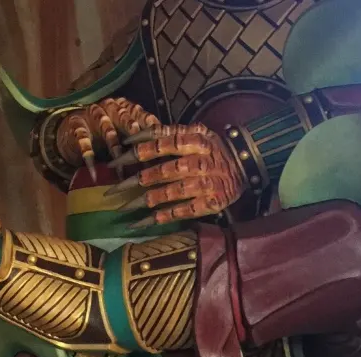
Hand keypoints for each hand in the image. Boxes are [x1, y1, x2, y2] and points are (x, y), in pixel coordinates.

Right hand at [55, 98, 160, 180]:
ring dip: (117, 153)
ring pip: (108, 133)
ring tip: (122, 173)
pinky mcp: (77, 126)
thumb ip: (142, 137)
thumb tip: (168, 154)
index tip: (165, 150)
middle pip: (128, 122)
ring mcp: (94, 115)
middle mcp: (111, 107)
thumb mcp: (123, 129)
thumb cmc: (106, 130)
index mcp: (126, 106)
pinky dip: (89, 159)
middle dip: (139, 141)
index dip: (155, 133)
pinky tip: (94, 175)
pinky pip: (84, 143)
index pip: (144, 116)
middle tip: (148, 160)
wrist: (70, 125)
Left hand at [104, 124, 246, 226]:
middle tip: (114, 191)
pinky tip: (147, 220)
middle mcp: (201, 162)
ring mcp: (208, 183)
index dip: (139, 152)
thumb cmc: (212, 148)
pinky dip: (166, 216)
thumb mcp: (195, 132)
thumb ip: (167, 133)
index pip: (163, 144)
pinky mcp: (213, 202)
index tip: (116, 162)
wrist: (246, 163)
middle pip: (165, 171)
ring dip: (148, 201)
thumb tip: (133, 138)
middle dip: (136, 181)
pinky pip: (186, 210)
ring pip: (173, 192)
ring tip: (125, 208)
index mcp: (196, 141)